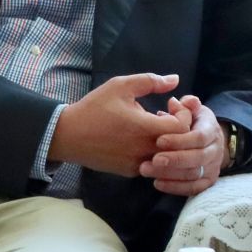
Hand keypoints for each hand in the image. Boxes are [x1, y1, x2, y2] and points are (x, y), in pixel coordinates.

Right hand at [49, 73, 182, 174]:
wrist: (68, 135)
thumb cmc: (95, 107)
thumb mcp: (121, 86)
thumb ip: (151, 81)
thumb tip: (175, 79)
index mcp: (145, 128)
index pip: (183, 127)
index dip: (183, 114)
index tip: (170, 104)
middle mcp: (144, 150)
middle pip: (179, 144)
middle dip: (178, 127)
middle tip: (164, 114)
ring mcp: (138, 163)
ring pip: (167, 156)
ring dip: (167, 141)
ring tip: (153, 126)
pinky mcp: (129, 171)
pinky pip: (153, 163)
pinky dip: (154, 151)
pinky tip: (141, 138)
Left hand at [140, 94, 224, 196]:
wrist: (211, 143)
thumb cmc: (195, 123)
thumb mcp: (194, 110)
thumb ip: (185, 105)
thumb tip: (175, 102)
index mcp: (211, 130)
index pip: (199, 137)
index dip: (179, 140)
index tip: (159, 140)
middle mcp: (215, 150)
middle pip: (197, 158)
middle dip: (174, 160)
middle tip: (152, 160)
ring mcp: (213, 168)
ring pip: (193, 175)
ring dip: (169, 175)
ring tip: (147, 171)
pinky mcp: (207, 182)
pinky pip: (193, 189)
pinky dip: (175, 188)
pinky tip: (157, 183)